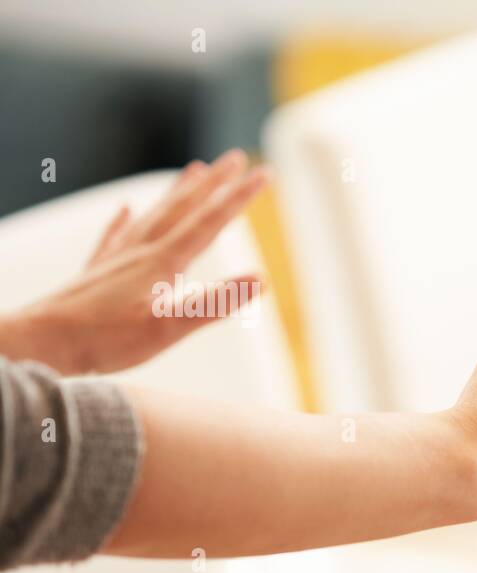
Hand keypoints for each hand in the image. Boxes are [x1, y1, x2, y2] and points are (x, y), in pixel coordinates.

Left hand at [0, 149, 268, 373]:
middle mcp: (139, 251)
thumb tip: (261, 280)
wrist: (43, 341)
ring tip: (193, 170)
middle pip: (183, 208)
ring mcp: (116, 259)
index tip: (263, 173)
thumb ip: (215, 303)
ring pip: (153, 215)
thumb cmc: (104, 340)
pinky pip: (114, 235)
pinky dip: (123, 218)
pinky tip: (125, 208)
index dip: (239, 197)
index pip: (210, 222)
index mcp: (161, 262)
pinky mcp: (96, 271)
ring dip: (176, 192)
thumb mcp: (168, 328)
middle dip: (213, 183)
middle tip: (235, 158)